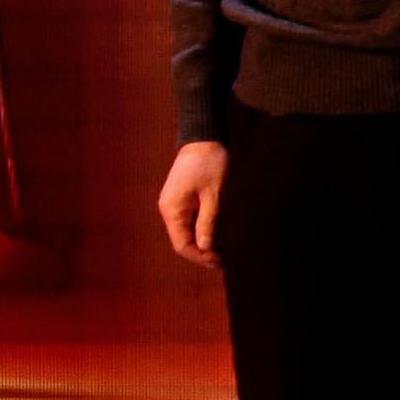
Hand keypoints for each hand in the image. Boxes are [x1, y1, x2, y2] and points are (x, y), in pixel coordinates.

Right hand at [155, 141, 228, 267]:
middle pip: (185, 240)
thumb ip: (208, 221)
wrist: (204, 138)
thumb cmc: (210, 163)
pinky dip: (206, 227)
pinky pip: (193, 220)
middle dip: (205, 251)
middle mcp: (170, 209)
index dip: (200, 257)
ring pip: (190, 231)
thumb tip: (205, 248)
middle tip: (228, 257)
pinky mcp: (185, 198)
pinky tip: (222, 231)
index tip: (221, 262)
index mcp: (173, 210)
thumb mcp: (214, 194)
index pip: (182, 245)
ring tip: (228, 246)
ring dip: (207, 240)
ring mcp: (177, 204)